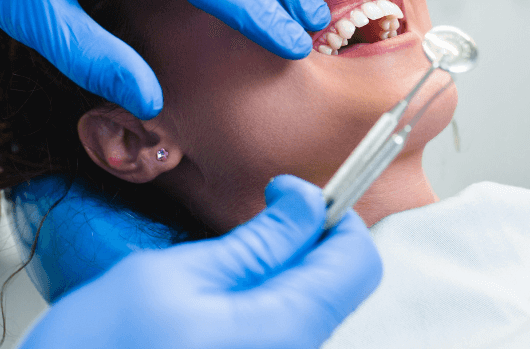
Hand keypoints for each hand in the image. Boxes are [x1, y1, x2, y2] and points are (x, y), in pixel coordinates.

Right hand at [19, 176, 381, 348]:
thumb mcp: (172, 278)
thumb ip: (253, 244)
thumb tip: (304, 204)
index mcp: (283, 330)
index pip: (357, 261)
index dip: (332, 216)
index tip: (290, 196)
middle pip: (336, 286)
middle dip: (303, 242)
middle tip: (251, 221)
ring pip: (307, 309)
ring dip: (277, 275)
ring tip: (217, 268)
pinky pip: (277, 334)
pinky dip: (258, 306)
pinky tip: (211, 303)